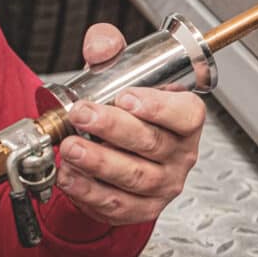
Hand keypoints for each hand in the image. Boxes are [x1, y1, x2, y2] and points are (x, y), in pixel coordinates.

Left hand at [55, 23, 205, 224]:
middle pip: (153, 143)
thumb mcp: (121, 73)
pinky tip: (70, 175)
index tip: (126, 97)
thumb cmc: (127, 109)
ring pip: (135, 176)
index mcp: (187, 119)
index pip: (186, 115)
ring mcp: (164, 184)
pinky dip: (90, 192)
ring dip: (99, 162)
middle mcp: (181, 153)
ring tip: (71, 146)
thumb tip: (100, 48)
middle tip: (83, 114)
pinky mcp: (142, 208)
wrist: (120, 149)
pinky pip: (118, 204)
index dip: (158, 107)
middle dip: (113, 128)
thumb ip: (110, 49)